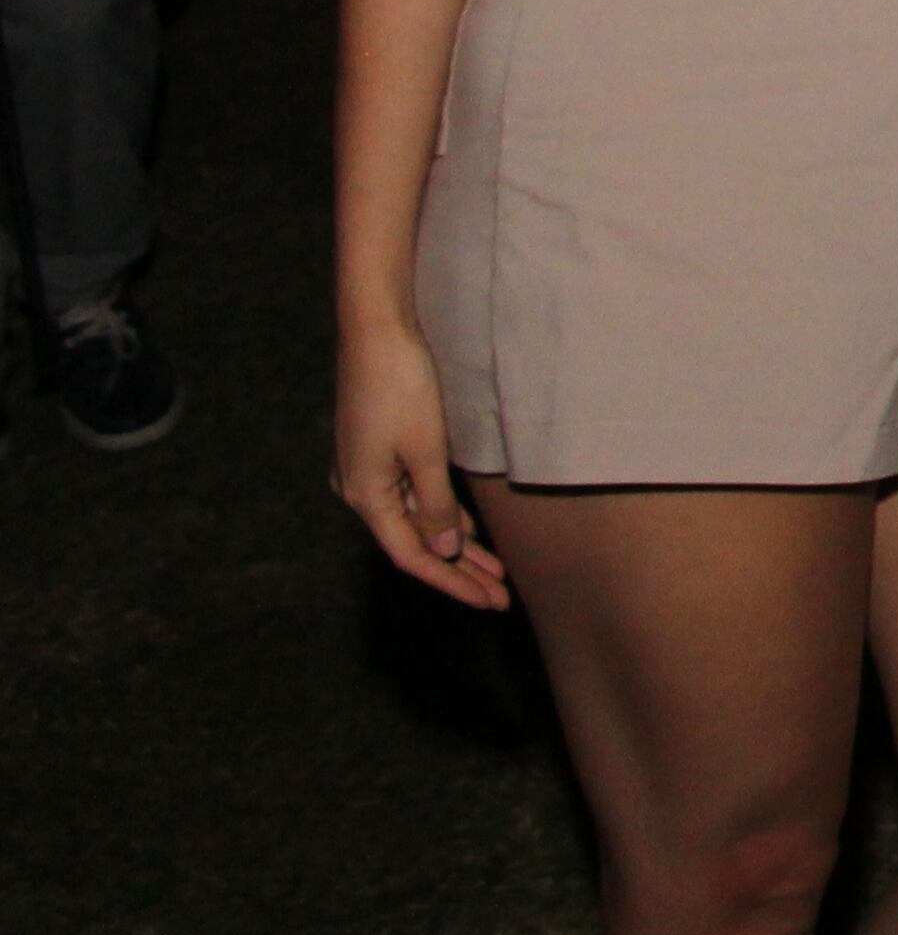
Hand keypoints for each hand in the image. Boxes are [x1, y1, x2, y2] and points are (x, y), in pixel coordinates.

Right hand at [335, 313, 507, 609]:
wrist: (376, 333)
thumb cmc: (401, 387)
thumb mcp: (425, 450)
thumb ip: (434, 504)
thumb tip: (445, 548)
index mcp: (366, 496)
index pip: (412, 556)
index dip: (451, 582)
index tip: (488, 601)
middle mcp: (361, 491)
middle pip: (415, 543)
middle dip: (459, 572)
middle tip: (500, 597)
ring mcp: (368, 471)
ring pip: (417, 521)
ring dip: (455, 547)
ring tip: (493, 573)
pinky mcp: (380, 452)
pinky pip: (413, 497)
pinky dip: (441, 516)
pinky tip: (467, 533)